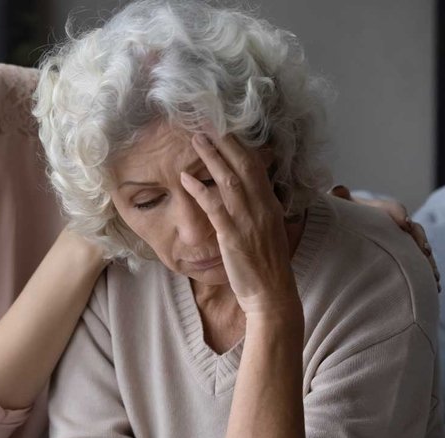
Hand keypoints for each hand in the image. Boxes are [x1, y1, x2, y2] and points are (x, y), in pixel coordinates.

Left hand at [180, 134, 300, 317]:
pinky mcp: (233, 237)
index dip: (240, 145)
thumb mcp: (268, 229)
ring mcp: (248, 221)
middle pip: (244, 165)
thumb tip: (247, 191)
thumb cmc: (266, 264)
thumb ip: (258, 208)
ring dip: (211, 158)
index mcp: (270, 204)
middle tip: (208, 124)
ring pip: (229, 181)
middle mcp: (261, 208)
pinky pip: (214, 208)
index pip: (256, 166)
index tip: (226, 129)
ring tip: (196, 140)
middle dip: (226, 142)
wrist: (272, 293)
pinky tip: (185, 178)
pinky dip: (199, 191)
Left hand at [330, 185, 440, 291]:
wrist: (344, 226)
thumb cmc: (341, 215)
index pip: (392, 208)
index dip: (399, 214)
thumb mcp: (339, 207)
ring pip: (419, 248)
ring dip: (427, 260)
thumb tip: (338, 188)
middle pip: (413, 230)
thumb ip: (339, 197)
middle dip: (419, 239)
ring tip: (433, 274)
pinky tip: (434, 287)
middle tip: (424, 250)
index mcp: (379, 210)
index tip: (405, 223)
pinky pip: (417, 263)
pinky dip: (426, 273)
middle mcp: (395, 224)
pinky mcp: (402, 254)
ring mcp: (401, 240)